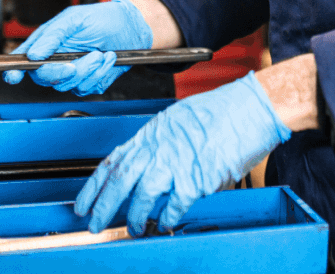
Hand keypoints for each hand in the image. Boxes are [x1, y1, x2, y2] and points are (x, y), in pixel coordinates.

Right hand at [1, 0, 151, 94]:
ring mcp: (72, 72)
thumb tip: (33, 54)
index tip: (14, 77)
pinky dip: (101, 74)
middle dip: (62, 72)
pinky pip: (87, 88)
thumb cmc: (104, 18)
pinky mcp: (88, 82)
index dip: (15, 70)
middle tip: (75, 64)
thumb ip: (53, 35)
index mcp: (48, 42)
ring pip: (68, 86)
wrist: (133, 29)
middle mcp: (57, 59)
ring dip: (88, 70)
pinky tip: (107, 59)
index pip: (25, 59)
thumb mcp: (76, 19)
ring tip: (100, 53)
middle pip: (44, 78)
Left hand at [74, 73, 291, 232]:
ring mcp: (177, 161)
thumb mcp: (178, 119)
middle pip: (121, 181)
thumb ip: (159, 142)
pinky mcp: (198, 177)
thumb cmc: (221, 111)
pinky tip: (164, 223)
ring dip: (134, 216)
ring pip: (143, 195)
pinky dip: (167, 217)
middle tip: (94, 224)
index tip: (83, 202)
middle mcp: (160, 146)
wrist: (251, 108)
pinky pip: (175, 204)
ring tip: (133, 228)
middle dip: (103, 206)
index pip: (113, 161)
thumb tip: (146, 164)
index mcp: (153, 132)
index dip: (94, 185)